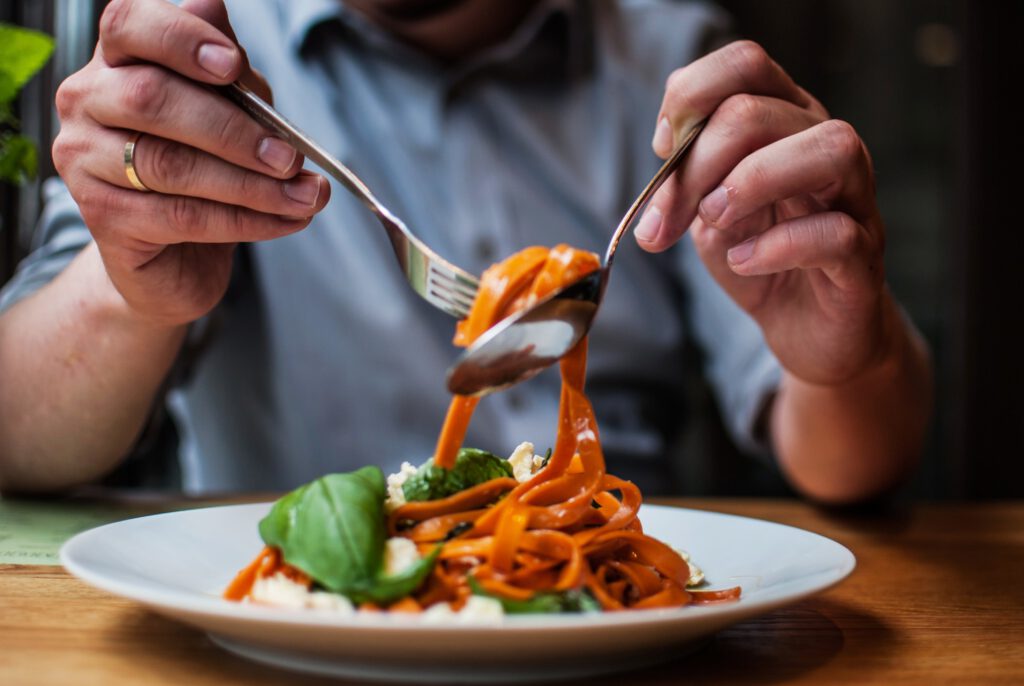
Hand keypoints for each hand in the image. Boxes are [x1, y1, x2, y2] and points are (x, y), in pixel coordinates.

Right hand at [52, 0, 329, 326]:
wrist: (174, 253)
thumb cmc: (201, 165)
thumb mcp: (228, 111)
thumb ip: (231, 77)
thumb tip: (225, 28)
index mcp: (117, 59)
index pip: (130, 24)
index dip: (180, 39)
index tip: (232, 65)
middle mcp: (87, 101)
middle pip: (151, 99)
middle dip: (234, 131)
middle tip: (290, 158)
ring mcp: (84, 160)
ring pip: (171, 165)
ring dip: (251, 185)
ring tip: (303, 196)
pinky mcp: (102, 217)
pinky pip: (181, 216)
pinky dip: (243, 220)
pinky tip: (283, 221)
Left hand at [637, 41, 892, 384]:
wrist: (805, 328)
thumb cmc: (758, 258)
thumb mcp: (706, 215)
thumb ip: (685, 185)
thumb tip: (660, 175)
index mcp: (783, 122)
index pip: (745, 64)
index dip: (691, 97)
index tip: (663, 150)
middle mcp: (823, 146)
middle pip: (757, 111)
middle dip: (695, 166)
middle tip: (667, 219)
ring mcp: (853, 198)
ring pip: (828, 148)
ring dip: (752, 181)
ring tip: (716, 219)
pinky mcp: (864, 256)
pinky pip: (836, 233)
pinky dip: (778, 247)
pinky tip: (745, 262)